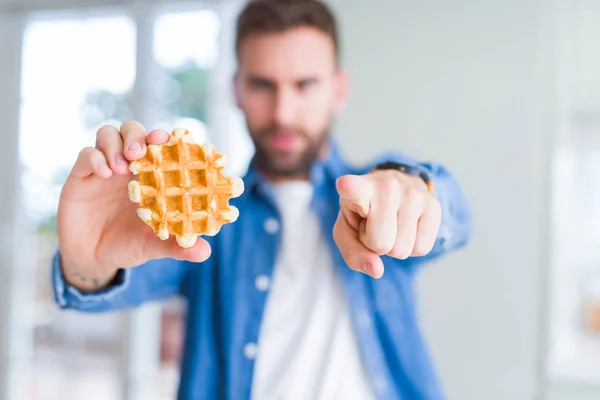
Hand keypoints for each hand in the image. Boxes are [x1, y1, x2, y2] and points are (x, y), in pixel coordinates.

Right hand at [57, 121, 211, 291]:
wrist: (93, 259)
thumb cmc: (128, 245)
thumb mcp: (154, 246)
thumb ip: (178, 246)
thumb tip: (205, 252)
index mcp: (150, 176)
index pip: (158, 146)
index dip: (165, 138)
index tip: (170, 140)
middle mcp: (127, 166)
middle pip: (132, 131)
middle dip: (137, 136)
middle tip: (140, 153)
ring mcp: (103, 168)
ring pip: (108, 134)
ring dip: (116, 144)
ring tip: (122, 167)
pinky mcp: (80, 176)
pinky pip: (85, 155)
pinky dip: (95, 158)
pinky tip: (104, 173)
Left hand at [333, 169, 441, 278]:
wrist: (393, 188)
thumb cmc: (363, 214)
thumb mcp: (347, 233)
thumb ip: (354, 254)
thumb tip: (377, 270)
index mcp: (359, 189)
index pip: (354, 189)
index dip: (349, 187)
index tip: (345, 183)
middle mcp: (387, 186)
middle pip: (381, 243)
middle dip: (377, 245)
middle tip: (375, 226)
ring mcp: (413, 193)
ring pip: (403, 249)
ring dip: (395, 245)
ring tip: (390, 224)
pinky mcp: (433, 204)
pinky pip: (422, 248)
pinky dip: (413, 246)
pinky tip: (407, 227)